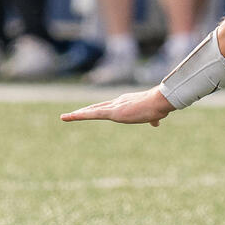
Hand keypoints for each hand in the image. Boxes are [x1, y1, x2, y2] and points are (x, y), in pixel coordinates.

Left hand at [61, 86, 176, 126]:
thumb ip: (152, 119)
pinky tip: (69, 116)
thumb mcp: (153, 115)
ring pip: (91, 111)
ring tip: (65, 117)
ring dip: (78, 114)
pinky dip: (79, 115)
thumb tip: (156, 123)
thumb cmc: (158, 106)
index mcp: (126, 102)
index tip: (91, 111)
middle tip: (73, 114)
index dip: (99, 109)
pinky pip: (91, 114)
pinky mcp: (112, 113)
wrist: (159, 102)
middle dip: (85, 111)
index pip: (109, 106)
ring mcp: (113, 107)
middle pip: (97, 107)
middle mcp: (117, 102)